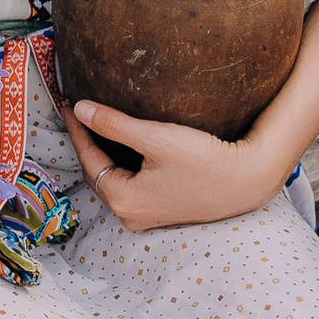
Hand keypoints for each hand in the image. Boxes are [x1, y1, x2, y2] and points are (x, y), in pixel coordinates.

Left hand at [62, 98, 295, 232]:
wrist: (248, 180)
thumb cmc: (204, 161)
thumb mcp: (155, 138)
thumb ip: (114, 124)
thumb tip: (80, 109)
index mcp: (123, 200)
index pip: (89, 159)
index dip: (78, 130)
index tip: (70, 104)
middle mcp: (131, 214)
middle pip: (98, 172)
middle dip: (88, 142)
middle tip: (79, 112)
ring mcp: (146, 215)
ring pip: (113, 177)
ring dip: (104, 151)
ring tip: (95, 123)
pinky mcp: (161, 208)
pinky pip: (129, 182)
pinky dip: (121, 162)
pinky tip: (122, 143)